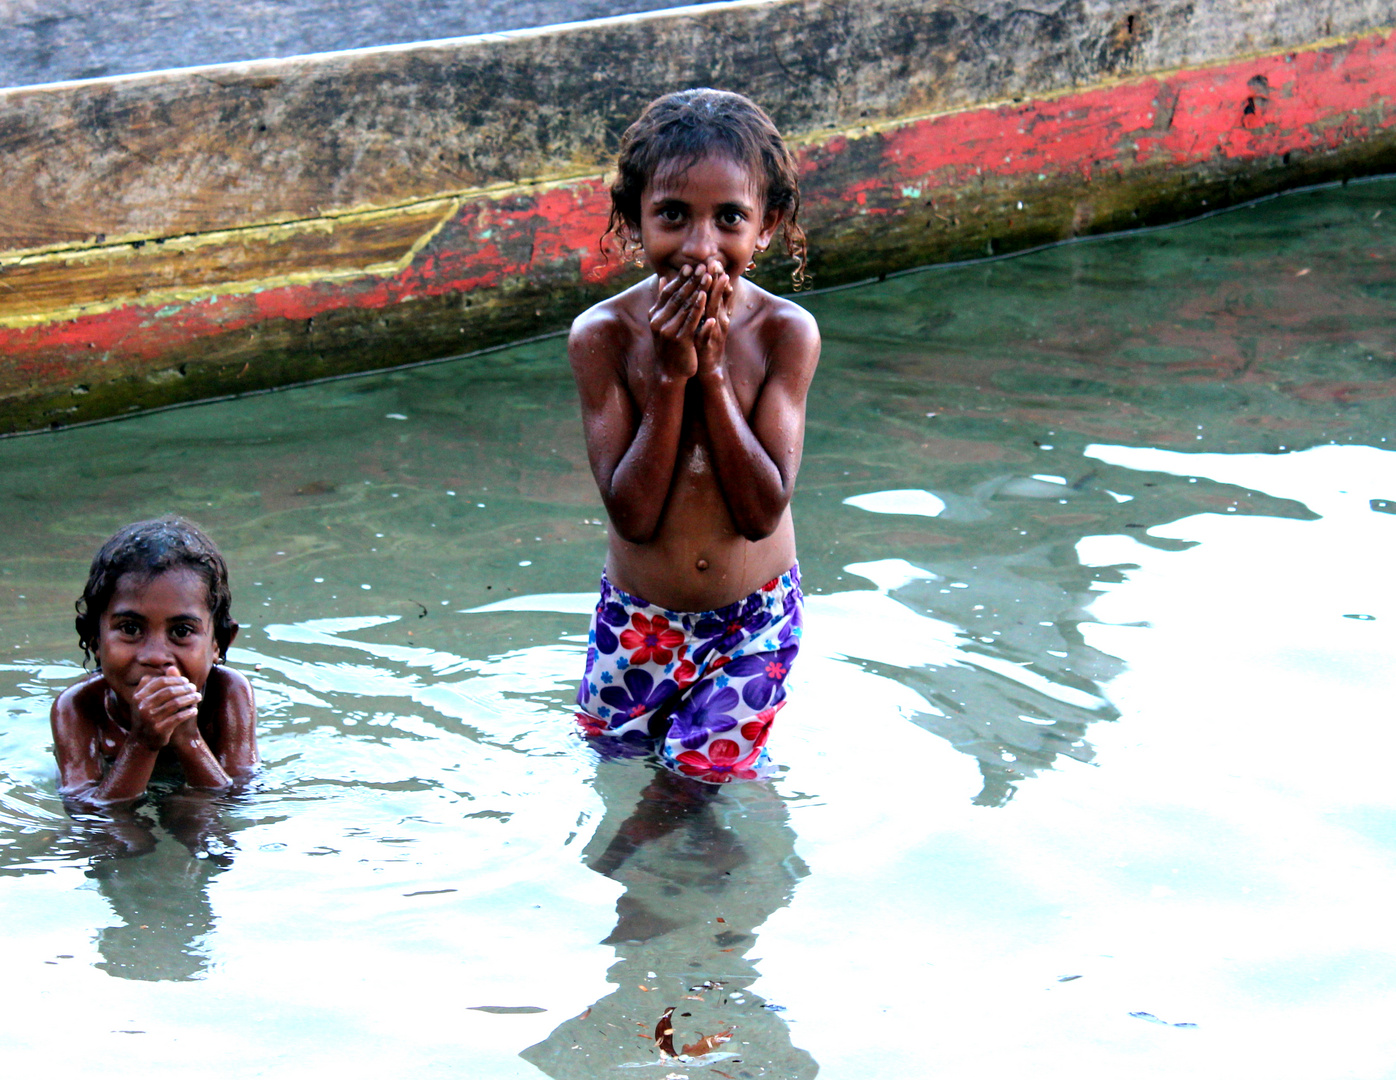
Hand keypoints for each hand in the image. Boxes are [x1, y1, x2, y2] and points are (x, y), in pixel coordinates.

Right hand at [129, 664, 201, 750]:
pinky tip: (195, 710)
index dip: (176, 679)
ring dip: (190, 699)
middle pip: (170, 691)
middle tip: (194, 688)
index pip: (161, 681)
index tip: (186, 681)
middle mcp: (143, 706)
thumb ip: (157, 684)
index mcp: (139, 696)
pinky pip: (178, 717)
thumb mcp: (147, 699)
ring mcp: (150, 718)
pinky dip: (188, 712)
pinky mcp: (159, 729)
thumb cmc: (147, 715)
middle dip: (185, 688)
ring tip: (198, 697)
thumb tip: (172, 667)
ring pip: (176, 704)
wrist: (141, 741)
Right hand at [648, 264, 708, 379]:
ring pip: (685, 306)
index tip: (690, 266)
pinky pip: (691, 320)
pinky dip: (698, 307)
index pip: (668, 292)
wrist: (671, 371)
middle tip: (702, 266)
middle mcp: (659, 321)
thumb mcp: (664, 321)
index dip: (679, 279)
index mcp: (655, 315)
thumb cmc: (670, 345)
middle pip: (677, 296)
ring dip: (698, 289)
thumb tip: (662, 278)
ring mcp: (668, 330)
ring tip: (708, 276)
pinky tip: (705, 297)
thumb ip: (663, 300)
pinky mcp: (679, 340)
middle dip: (691, 280)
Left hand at [695, 258, 732, 379]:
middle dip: (718, 281)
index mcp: (716, 314)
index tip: (714, 262)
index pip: (718, 293)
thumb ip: (708, 304)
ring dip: (718, 298)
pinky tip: (710, 320)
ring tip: (719, 282)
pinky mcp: (708, 346)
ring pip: (716, 313)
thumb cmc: (705, 341)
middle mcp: (718, 321)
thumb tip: (708, 285)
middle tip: (716, 264)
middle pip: (719, 298)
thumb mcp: (707, 319)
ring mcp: (714, 333)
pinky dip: (710, 328)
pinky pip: (709, 336)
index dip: (717, 278)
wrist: (708, 367)